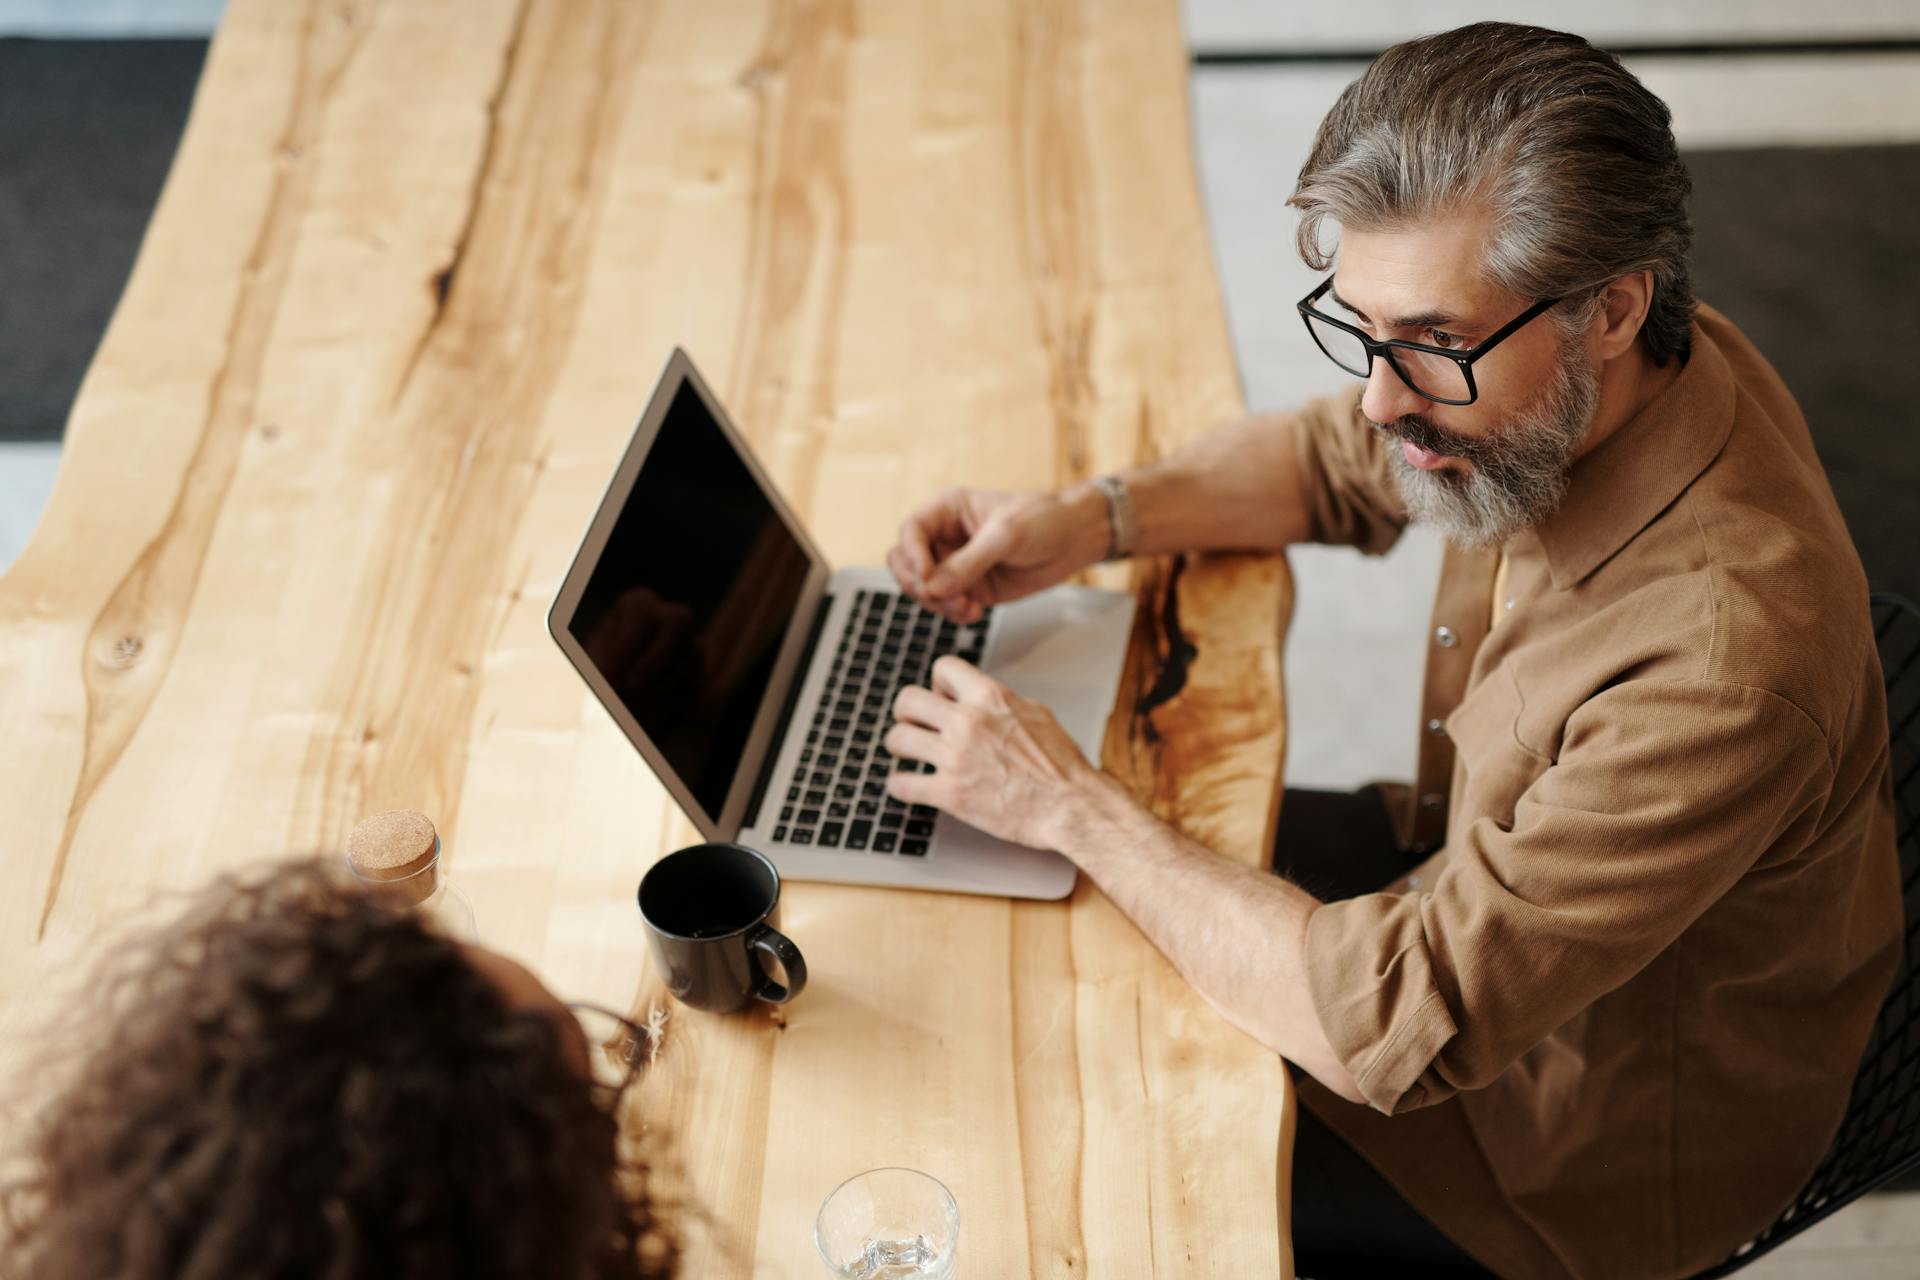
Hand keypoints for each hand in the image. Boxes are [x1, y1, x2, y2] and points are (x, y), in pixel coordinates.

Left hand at [883, 656, 1111, 850]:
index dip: (937, 684)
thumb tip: (980, 696)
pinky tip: (909, 786)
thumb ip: (1000, 702)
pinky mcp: (950, 793)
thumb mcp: (1036, 713)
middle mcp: (968, 722)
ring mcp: (955, 757)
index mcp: (990, 698)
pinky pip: (901, 784)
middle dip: (907, 713)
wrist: (1071, 805)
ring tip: (907, 754)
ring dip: (899, 747)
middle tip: (913, 725)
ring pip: (897, 739)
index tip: (939, 699)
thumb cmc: (1061, 765)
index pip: (943, 668)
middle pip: (907, 700)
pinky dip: (901, 786)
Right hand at [888, 486, 1106, 622]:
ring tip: (966, 607)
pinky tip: (974, 614)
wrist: (1075, 539)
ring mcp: (956, 564)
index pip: (911, 530)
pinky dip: (952, 613)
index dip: (912, 555)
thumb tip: (934, 587)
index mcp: (948, 509)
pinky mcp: (970, 587)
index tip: (926, 576)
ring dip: (937, 604)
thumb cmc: (1044, 519)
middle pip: (906, 563)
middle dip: (919, 585)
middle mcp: (946, 537)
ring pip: (922, 589)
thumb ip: (968, 562)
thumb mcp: (1006, 535)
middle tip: (942, 598)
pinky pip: (945, 605)